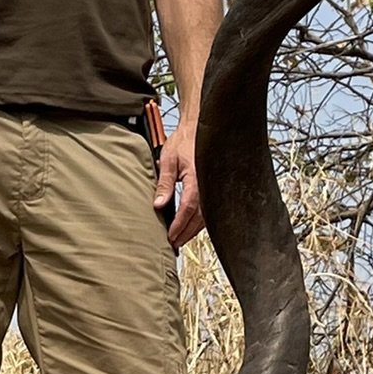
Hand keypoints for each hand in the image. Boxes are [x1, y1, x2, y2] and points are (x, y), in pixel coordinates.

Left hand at [155, 123, 202, 249]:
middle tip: (174, 243)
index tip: (171, 236)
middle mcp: (209, 186)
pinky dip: (199, 221)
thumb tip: (158, 205)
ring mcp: (213, 188)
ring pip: (206, 217)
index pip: (188, 208)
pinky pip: (209, 210)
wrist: (200, 130)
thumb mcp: (168, 160)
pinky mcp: (214, 189)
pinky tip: (190, 227)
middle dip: (186, 233)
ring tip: (180, 239)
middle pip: (199, 218)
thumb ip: (164, 183)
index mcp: (197, 179)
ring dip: (193, 230)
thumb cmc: (184, 142)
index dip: (180, 225)